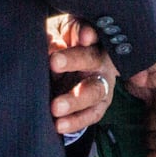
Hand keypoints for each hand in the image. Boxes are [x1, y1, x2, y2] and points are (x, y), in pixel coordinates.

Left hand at [47, 14, 117, 134]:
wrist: (62, 70)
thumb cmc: (60, 45)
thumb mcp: (56, 33)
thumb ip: (54, 37)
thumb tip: (52, 48)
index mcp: (91, 38)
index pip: (92, 31)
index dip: (87, 32)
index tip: (82, 36)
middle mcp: (102, 59)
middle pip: (92, 59)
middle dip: (75, 61)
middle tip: (54, 62)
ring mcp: (103, 83)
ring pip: (95, 91)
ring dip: (75, 99)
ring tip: (56, 107)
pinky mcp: (99, 105)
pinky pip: (92, 115)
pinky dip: (76, 121)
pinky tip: (59, 125)